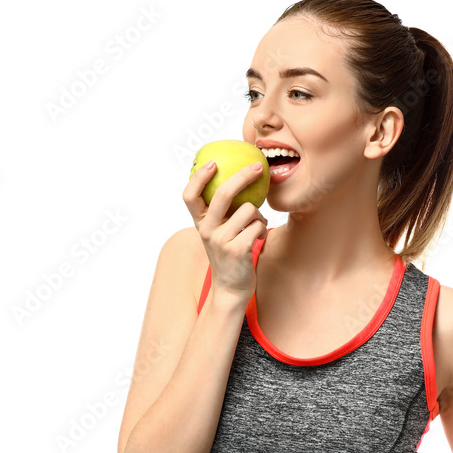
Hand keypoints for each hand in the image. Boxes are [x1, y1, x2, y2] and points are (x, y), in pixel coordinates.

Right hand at [182, 160, 268, 303]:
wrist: (232, 290)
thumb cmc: (230, 256)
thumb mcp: (219, 233)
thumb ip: (222, 213)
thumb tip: (238, 179)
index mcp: (200, 223)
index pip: (189, 195)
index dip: (198, 177)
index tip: (213, 163)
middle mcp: (207, 230)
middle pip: (222, 194)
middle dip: (243, 175)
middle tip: (258, 166)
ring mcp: (221, 241)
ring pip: (248, 209)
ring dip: (259, 215)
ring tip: (257, 226)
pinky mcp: (237, 250)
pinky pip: (258, 226)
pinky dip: (262, 229)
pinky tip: (259, 237)